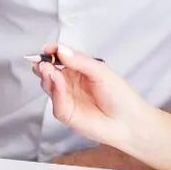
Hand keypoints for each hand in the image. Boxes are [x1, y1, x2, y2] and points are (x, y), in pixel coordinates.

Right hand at [31, 44, 155, 148]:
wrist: (128, 121)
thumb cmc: (119, 95)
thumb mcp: (100, 71)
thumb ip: (80, 61)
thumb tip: (60, 50)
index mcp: (79, 69)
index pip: (61, 57)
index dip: (52, 52)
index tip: (47, 48)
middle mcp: (70, 82)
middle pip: (50, 71)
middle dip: (44, 65)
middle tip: (42, 61)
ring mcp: (66, 98)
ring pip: (49, 85)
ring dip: (46, 76)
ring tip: (48, 69)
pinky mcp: (65, 113)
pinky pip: (56, 101)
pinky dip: (55, 91)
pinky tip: (57, 81)